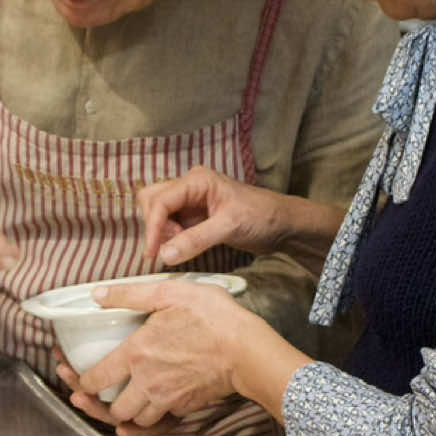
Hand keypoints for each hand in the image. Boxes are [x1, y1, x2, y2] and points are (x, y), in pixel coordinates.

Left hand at [68, 278, 252, 429]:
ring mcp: (167, 399)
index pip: (95, 379)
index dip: (80, 381)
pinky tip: (135, 424)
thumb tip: (97, 294)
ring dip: (121, 416)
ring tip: (112, 404)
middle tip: (85, 396)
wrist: (247, 349)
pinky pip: (157, 425)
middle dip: (96, 405)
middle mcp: (147, 382)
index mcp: (136, 354)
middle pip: (112, 409)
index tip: (74, 375)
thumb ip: (130, 295)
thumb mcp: (169, 294)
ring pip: (134, 421)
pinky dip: (143, 427)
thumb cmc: (212, 317)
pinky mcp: (184, 407)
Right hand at [139, 165, 301, 266]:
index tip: (153, 252)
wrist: (283, 225)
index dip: (153, 227)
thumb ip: (195, 240)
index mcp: (196, 180)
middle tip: (168, 248)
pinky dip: (170, 238)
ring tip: (179, 248)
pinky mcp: (195, 218)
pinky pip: (171, 225)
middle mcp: (189, 188)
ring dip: (161, 233)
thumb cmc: (262, 216)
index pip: (161, 200)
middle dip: (155, 226)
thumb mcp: (229, 227)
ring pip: (159, 213)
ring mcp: (191, 202)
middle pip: (152, 201)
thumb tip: (164, 254)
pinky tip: (182, 249)